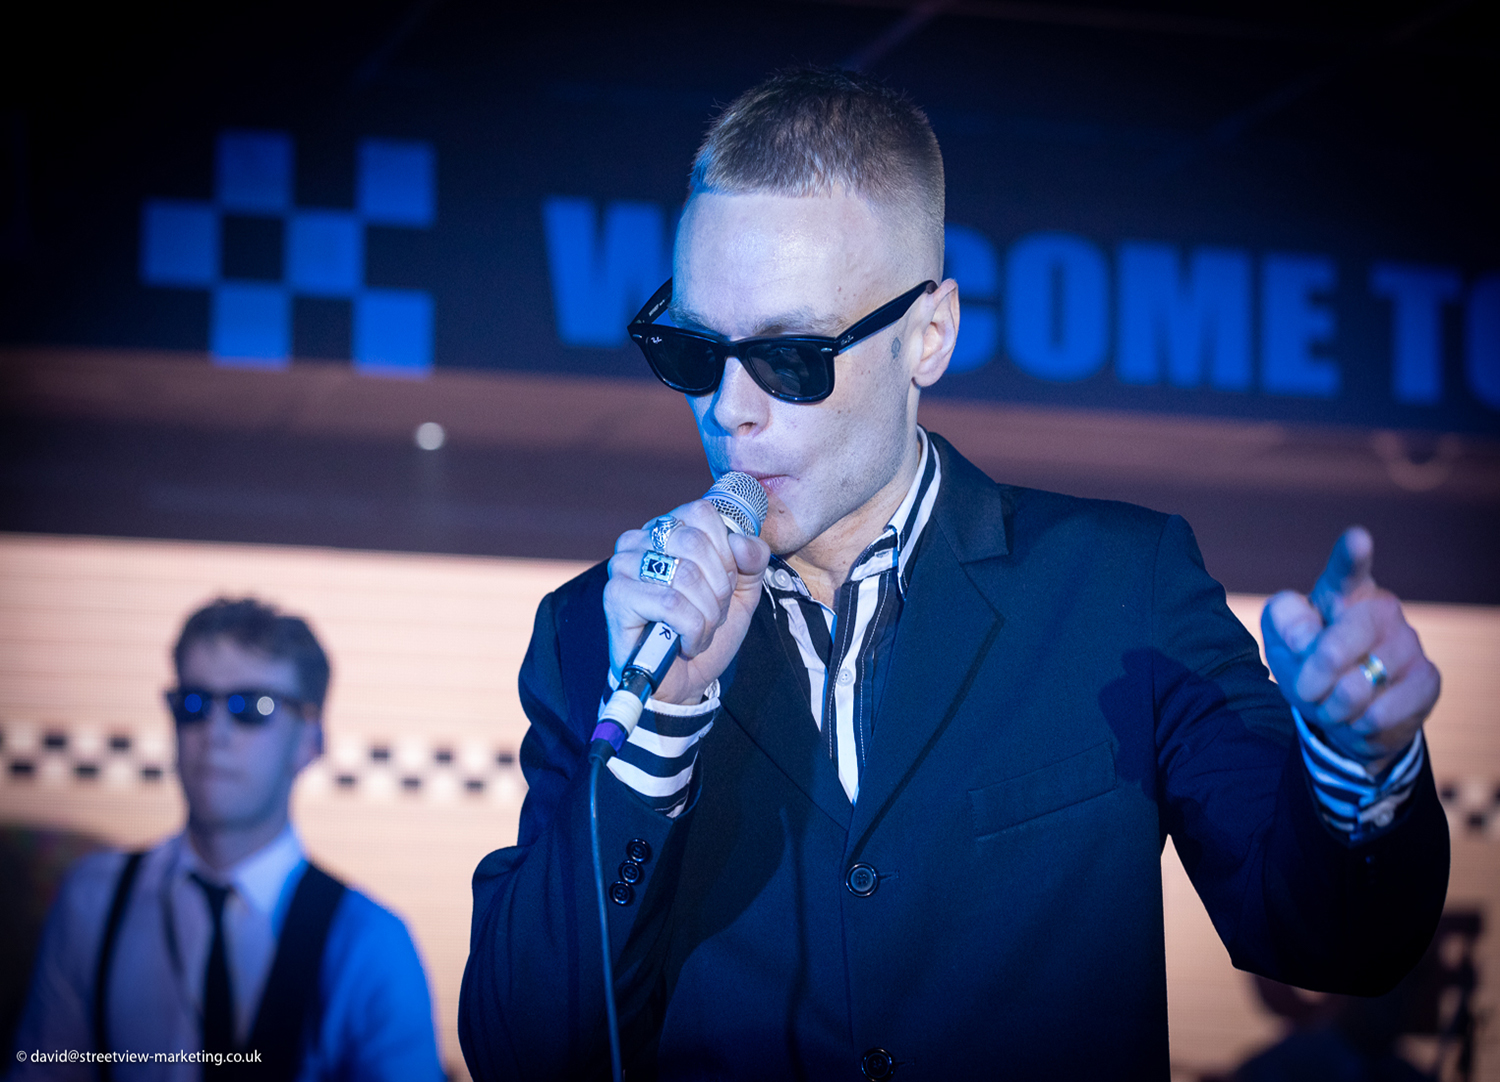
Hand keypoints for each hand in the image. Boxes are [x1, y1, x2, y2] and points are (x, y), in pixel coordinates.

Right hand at [603, 498, 770, 705]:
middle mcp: (639, 540)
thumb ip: (752, 560)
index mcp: (667, 529)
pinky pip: (671, 604)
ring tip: (699, 630)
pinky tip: (685, 643)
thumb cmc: (704, 629)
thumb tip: (743, 543)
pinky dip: (692, 631)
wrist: (681, 681)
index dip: (726, 551)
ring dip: (707, 613)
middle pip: (696, 543)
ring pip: (686, 576)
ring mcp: (622, 566)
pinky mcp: (616, 597)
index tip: (725, 582)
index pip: (703, 513)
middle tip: (713, 612)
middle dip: (718, 588)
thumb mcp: (741, 591)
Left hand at [1261, 527, 1439, 774]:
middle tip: (1306, 689)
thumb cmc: (1308, 664)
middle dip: (1313, 676)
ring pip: (1358, 686)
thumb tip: (1306, 637)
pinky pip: (1381, 712)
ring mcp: (1409, 642)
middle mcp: (1380, 610)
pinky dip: (1358, 725)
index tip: (1357, 538)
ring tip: (1334, 703)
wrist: (1342, 713)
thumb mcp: (1282, 643)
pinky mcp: (1427, 678)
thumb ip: (1286, 626)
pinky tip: (1361, 717)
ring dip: (1333, 707)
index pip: (1345, 572)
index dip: (1351, 556)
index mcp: (1342, 593)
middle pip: (1338, 643)